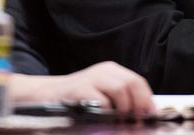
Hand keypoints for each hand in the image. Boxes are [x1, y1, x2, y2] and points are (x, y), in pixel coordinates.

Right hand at [9, 61, 154, 116]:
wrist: (43, 96)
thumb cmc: (76, 99)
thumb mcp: (101, 94)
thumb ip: (120, 100)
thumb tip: (141, 113)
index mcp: (111, 71)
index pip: (137, 81)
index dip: (146, 99)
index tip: (150, 115)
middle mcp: (103, 71)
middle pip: (131, 84)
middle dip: (138, 105)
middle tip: (136, 121)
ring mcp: (90, 79)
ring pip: (120, 90)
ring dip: (123, 110)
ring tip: (119, 122)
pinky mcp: (79, 90)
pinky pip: (101, 101)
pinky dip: (106, 113)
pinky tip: (102, 120)